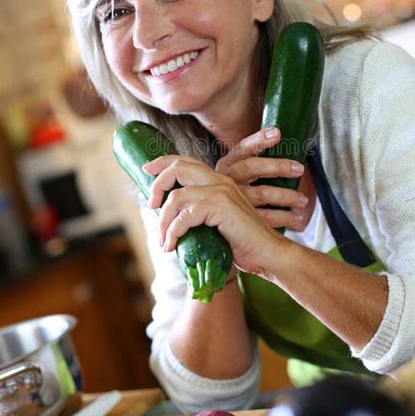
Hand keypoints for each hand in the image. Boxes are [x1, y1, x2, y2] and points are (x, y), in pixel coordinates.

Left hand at [143, 154, 284, 274]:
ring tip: (164, 241)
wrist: (268, 254)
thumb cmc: (242, 244)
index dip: (163, 162)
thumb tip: (167, 221)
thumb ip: (197, 215)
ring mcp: (221, 191)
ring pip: (176, 196)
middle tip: (151, 206)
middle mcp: (220, 180)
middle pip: (178, 167)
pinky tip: (173, 245)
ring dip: (164, 221)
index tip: (146, 169)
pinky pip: (185, 215)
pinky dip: (174, 231)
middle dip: (157, 184)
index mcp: (219, 181)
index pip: (186, 161)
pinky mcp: (221, 206)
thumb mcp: (215, 224)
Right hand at [215, 127, 308, 230]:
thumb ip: (256, 158)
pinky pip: (265, 217)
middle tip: (299, 169)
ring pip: (262, 194)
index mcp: (227, 164)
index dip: (259, 140)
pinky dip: (284, 217)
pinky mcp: (239, 220)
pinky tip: (296, 217)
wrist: (214, 213)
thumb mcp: (237, 170)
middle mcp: (226, 179)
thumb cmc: (236, 188)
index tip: (277, 133)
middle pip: (252, 168)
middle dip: (278, 166)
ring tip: (303, 200)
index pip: (243, 148)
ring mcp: (231, 200)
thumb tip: (281, 140)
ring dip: (287, 196)